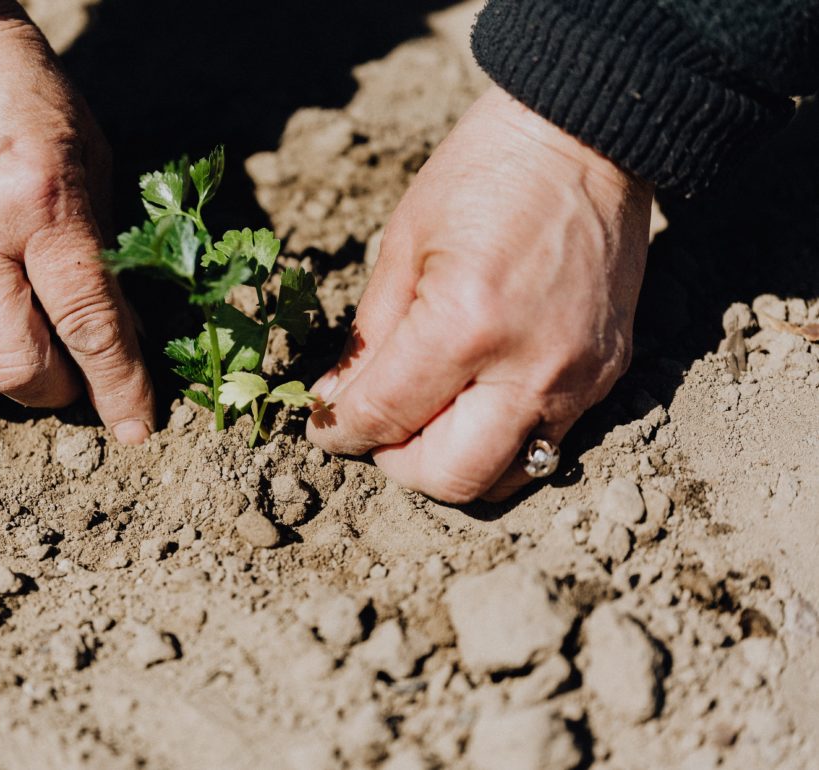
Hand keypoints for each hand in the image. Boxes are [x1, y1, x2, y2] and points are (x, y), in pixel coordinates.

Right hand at [0, 0, 153, 442]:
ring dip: (2, 379)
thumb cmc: (22, 94)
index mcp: (39, 204)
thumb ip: (100, 252)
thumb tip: (118, 336)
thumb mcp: (87, 160)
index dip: (118, 386)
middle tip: (74, 378)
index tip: (137, 429)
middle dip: (57, 393)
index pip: (87, 323)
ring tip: (24, 347)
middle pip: (14, 369)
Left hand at [307, 87, 652, 501]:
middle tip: (379, 431)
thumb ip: (368, 339)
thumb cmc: (484, 175)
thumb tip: (336, 405)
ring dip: (453, 463)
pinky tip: (476, 397)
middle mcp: (529, 367)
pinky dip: (499, 438)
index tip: (326, 426)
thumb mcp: (403, 245)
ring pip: (505, 477)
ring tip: (427, 419)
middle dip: (398, 465)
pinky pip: (545, 442)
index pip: (385, 418)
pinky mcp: (608, 376)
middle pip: (451, 477)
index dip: (340, 432)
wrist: (587, 138)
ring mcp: (578, 379)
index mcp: (464, 325)